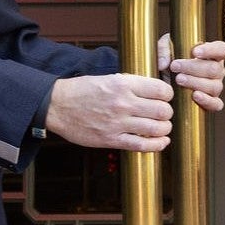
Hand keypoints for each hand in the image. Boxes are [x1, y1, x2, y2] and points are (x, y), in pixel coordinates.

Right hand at [45, 72, 174, 151]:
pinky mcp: (112, 139)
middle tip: (163, 113)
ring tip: (162, 127)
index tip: (165, 97)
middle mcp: (123, 103)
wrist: (57, 106)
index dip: (167, 94)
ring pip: (157, 129)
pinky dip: (158, 145)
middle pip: (163, 110)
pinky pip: (143, 145)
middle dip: (167, 112)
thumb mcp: (108, 79)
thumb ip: (132, 85)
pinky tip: (161, 141)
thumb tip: (155, 90)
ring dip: (164, 129)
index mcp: (123, 84)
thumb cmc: (82, 91)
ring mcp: (118, 123)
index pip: (161, 90)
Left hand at [157, 35, 224, 111]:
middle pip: (215, 69)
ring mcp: (215, 87)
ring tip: (178, 80)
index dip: (211, 50)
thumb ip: (163, 50)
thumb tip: (164, 63)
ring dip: (196, 83)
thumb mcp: (164, 49)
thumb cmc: (169, 62)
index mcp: (211, 54)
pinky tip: (194, 96)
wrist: (164, 84)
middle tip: (175, 66)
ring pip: (215, 86)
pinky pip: (216, 104)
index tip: (194, 52)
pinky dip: (207, 100)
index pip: (221, 49)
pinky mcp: (211, 103)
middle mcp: (216, 71)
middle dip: (194, 67)